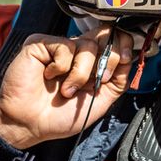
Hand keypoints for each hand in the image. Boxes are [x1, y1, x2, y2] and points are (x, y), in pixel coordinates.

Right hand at [0, 26, 132, 149]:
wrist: (29, 125)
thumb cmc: (58, 117)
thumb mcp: (99, 102)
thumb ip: (117, 81)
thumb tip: (131, 59)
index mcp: (91, 63)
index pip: (114, 40)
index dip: (123, 46)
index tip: (123, 60)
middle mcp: (76, 51)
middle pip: (105, 35)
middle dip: (108, 61)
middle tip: (95, 81)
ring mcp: (58, 46)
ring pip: (87, 45)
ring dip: (80, 74)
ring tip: (66, 90)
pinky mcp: (40, 44)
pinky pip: (64, 47)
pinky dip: (61, 68)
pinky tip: (49, 76)